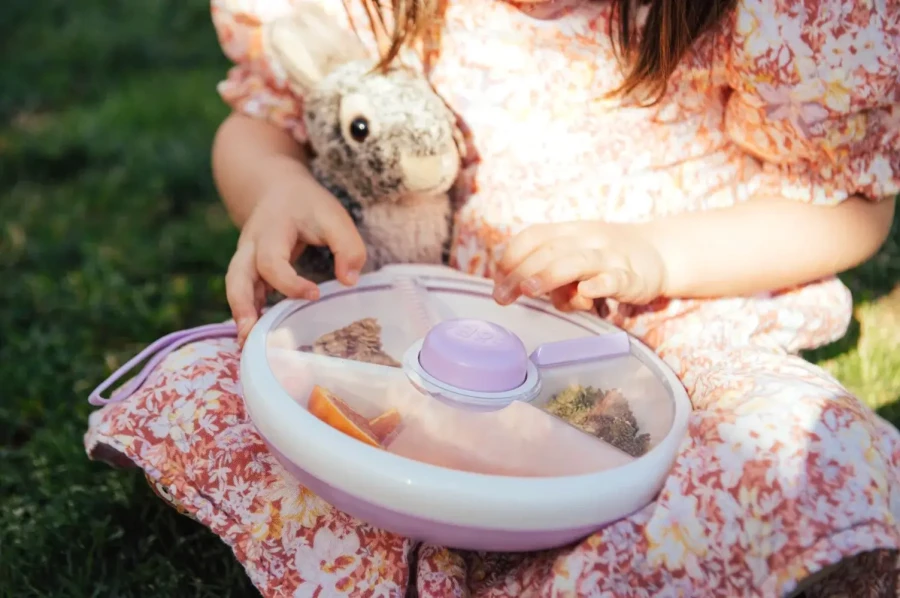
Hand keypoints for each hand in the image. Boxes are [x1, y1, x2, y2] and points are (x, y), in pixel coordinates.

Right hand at [225, 178, 365, 343]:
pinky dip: (247, 314)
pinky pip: (243, 294)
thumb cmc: (307, 205)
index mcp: (270, 230)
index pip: (272, 262)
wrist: (276, 189)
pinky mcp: (248, 271)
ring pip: (235, 288)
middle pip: (237, 277)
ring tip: (248, 345)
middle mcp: (250, 246)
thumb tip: (349, 281)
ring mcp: (245, 259)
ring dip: (241, 316)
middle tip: (250, 334)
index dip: (290, 283)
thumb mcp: (333, 216)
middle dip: (242, 306)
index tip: (314, 295)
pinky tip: (256, 338)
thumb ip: (347, 247)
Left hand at [492, 221, 667, 310]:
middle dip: (520, 273)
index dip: (512, 255)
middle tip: (502, 296)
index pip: (534, 236)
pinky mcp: (630, 278)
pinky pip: (612, 279)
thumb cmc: (606, 258)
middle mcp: (587, 239)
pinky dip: (598, 286)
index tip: (497, 278)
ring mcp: (609, 257)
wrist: (658, 254)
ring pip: (576, 262)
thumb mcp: (575, 258)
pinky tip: (585, 293)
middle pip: (548, 251)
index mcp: (570, 231)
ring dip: (549, 275)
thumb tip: (519, 289)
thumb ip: (548, 272)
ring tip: (529, 290)